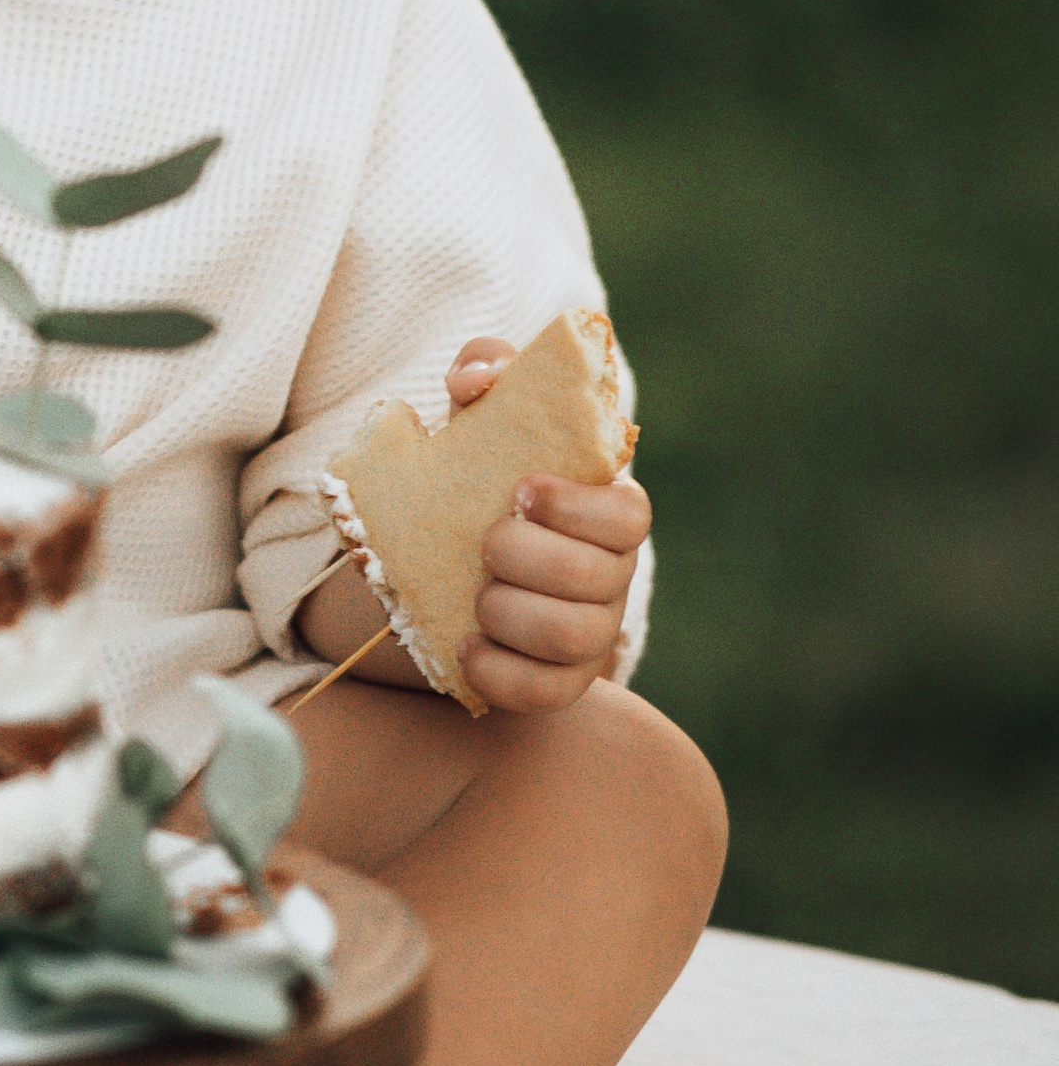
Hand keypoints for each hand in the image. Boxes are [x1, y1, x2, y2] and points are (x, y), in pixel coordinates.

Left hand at [446, 337, 650, 713]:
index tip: (522, 491)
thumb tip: (478, 382)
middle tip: (486, 544)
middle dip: (526, 559)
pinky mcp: (559, 681)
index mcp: (603, 510)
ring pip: (574, 638)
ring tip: (475, 594)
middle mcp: (610, 575)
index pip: (631, 515)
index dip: (579, 508)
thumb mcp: (474, 417)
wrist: (434, 555)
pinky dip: (500, 672)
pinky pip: (546, 693)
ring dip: (511, 613)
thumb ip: (483, 371)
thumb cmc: (473, 474)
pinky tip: (467, 646)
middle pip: (597, 580)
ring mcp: (590, 633)